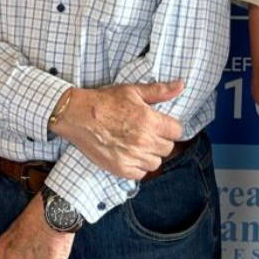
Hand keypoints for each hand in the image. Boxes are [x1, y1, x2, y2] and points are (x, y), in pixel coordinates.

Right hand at [54, 81, 184, 179]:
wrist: (77, 115)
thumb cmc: (104, 101)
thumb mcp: (132, 91)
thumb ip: (159, 91)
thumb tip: (181, 85)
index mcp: (150, 121)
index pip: (177, 132)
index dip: (170, 127)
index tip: (161, 125)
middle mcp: (143, 141)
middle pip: (168, 148)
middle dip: (160, 140)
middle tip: (146, 133)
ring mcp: (132, 157)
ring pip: (156, 163)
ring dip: (150, 155)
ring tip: (137, 144)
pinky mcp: (120, 169)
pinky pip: (141, 173)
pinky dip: (137, 166)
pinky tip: (129, 155)